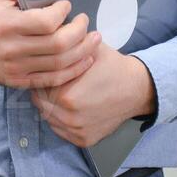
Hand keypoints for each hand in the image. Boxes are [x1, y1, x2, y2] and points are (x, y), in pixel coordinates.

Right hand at [0, 0, 100, 89]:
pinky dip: (73, 70)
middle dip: (80, 31)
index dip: (62, 12)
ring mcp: (16, 68)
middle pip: (58, 44)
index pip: (46, 22)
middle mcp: (12, 48)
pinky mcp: (19, 81)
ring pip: (60, 64)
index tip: (66, 5)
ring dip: (84, 51)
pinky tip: (85, 59)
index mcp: (7, 25)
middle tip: (85, 21)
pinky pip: (52, 80)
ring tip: (95, 39)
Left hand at [30, 38, 156, 147]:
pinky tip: (69, 108)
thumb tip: (47, 36)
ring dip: (51, 106)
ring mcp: (77, 131)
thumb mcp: (90, 48)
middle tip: (54, 81)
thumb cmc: (112, 67)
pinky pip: (62, 131)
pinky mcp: (84, 140)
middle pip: (40, 103)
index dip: (41, 75)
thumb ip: (67, 45)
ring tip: (62, 93)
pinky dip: (61, 120)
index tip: (47, 69)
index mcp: (67, 96)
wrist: (137, 88)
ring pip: (49, 118)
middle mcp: (70, 118)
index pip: (39, 86)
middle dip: (44, 91)